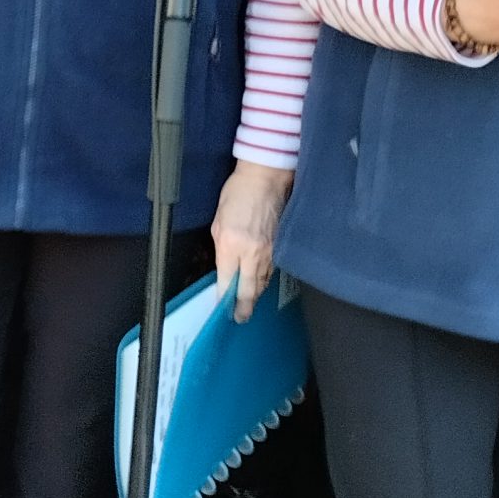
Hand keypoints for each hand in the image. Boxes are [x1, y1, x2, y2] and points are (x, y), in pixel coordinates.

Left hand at [212, 163, 292, 320]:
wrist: (265, 178)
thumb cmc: (237, 194)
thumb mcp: (218, 223)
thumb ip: (222, 249)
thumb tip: (225, 269)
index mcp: (231, 246)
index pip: (227, 282)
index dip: (224, 299)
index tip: (221, 309)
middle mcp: (251, 253)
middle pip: (248, 290)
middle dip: (243, 307)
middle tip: (240, 319)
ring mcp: (269, 252)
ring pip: (262, 283)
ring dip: (254, 296)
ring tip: (248, 306)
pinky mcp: (279, 247)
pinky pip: (271, 271)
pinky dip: (264, 281)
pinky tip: (260, 285)